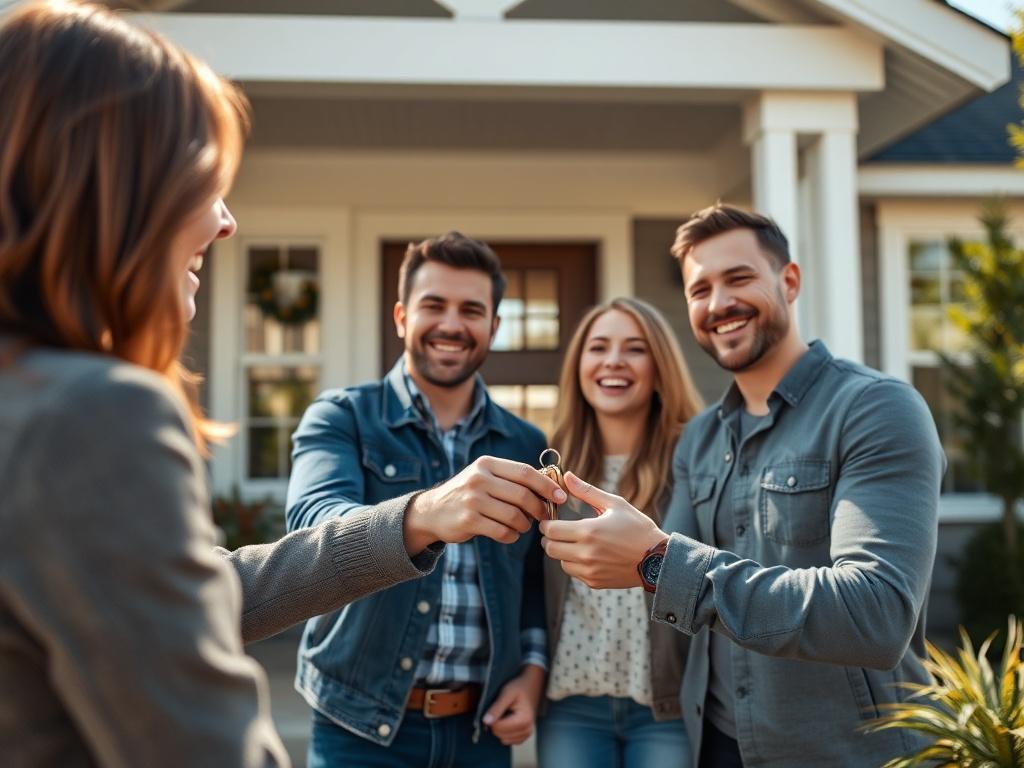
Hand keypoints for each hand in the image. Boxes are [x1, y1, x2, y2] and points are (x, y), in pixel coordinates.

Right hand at [403, 456, 566, 553]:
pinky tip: (510, 534)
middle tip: (544, 517)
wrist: (432, 511)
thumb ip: (512, 478)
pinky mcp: (468, 521)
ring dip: (525, 524)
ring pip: (514, 515)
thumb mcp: (485, 476)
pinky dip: (512, 536)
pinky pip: (502, 531)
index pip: (525, 472)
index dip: (547, 485)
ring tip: (523, 526)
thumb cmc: (468, 494)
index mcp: (487, 464)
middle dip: (539, 508)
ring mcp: (472, 500)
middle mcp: (479, 479)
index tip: (561, 497)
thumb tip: (551, 485)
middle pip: (522, 495)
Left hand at [482, 664, 544, 745]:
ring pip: (503, 739)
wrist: (532, 685)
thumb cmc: (519, 687)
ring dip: (500, 728)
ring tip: (506, 713)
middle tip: (502, 708)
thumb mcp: (506, 693)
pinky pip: (508, 740)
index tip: (497, 706)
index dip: (492, 717)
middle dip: (496, 722)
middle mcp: (527, 730)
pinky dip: (505, 732)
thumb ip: (496, 708)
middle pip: (499, 734)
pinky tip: (509, 720)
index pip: (497, 727)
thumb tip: (485, 722)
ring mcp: (527, 734)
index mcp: (524, 720)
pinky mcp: (525, 736)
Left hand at [540, 471, 667, 588]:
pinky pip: (573, 573)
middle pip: (550, 548)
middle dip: (550, 538)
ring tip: (576, 543)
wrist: (657, 559)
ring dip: (562, 552)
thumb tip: (566, 476)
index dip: (547, 524)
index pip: (551, 530)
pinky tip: (588, 555)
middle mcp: (586, 553)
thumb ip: (587, 491)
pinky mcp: (594, 582)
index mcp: (588, 531)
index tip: (552, 520)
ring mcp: (589, 570)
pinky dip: (575, 564)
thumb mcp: (615, 504)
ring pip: (560, 562)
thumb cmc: (638, 528)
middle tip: (559, 531)